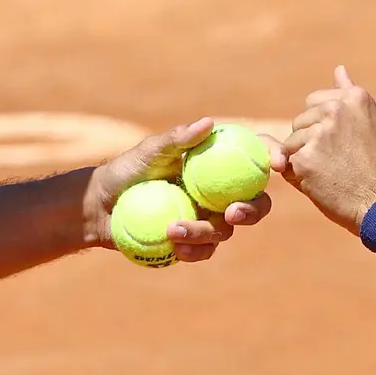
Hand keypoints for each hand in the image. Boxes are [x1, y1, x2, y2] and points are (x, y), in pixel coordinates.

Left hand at [85, 119, 271, 261]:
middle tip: (233, 213)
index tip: (276, 163)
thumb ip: (176, 139)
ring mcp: (209, 219)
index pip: (253, 155)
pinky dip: (192, 249)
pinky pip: (205, 251)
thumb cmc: (125, 171)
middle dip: (253, 210)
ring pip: (226, 231)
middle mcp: (219, 191)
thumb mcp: (148, 151)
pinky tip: (173, 247)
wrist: (99, 209)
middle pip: (255, 202)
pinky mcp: (195, 243)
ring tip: (172, 229)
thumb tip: (208, 123)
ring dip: (204, 232)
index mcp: (216, 162)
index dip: (273, 155)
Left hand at [273, 67, 375, 232]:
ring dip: (304, 159)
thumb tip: (339, 69)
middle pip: (300, 121)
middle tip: (339, 162)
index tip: (340, 143)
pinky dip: (298, 176)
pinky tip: (322, 183)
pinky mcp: (304, 159)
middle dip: (311, 140)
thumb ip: (351, 95)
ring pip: (292, 142)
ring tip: (333, 173)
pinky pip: (287, 163)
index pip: (314, 101)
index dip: (322, 125)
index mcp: (354, 98)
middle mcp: (335, 110)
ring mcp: (318, 134)